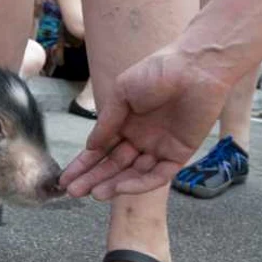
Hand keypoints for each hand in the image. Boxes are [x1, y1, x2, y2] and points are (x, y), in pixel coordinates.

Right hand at [59, 42, 229, 199]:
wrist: (196, 67)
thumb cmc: (158, 71)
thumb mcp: (122, 93)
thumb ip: (107, 122)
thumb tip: (90, 147)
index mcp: (125, 122)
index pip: (101, 149)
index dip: (83, 164)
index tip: (65, 179)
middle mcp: (141, 138)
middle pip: (114, 165)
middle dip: (94, 178)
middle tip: (75, 192)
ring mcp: (159, 147)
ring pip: (133, 173)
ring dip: (114, 184)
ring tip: (95, 194)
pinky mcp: (179, 154)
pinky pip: (157, 175)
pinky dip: (140, 183)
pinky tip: (121, 187)